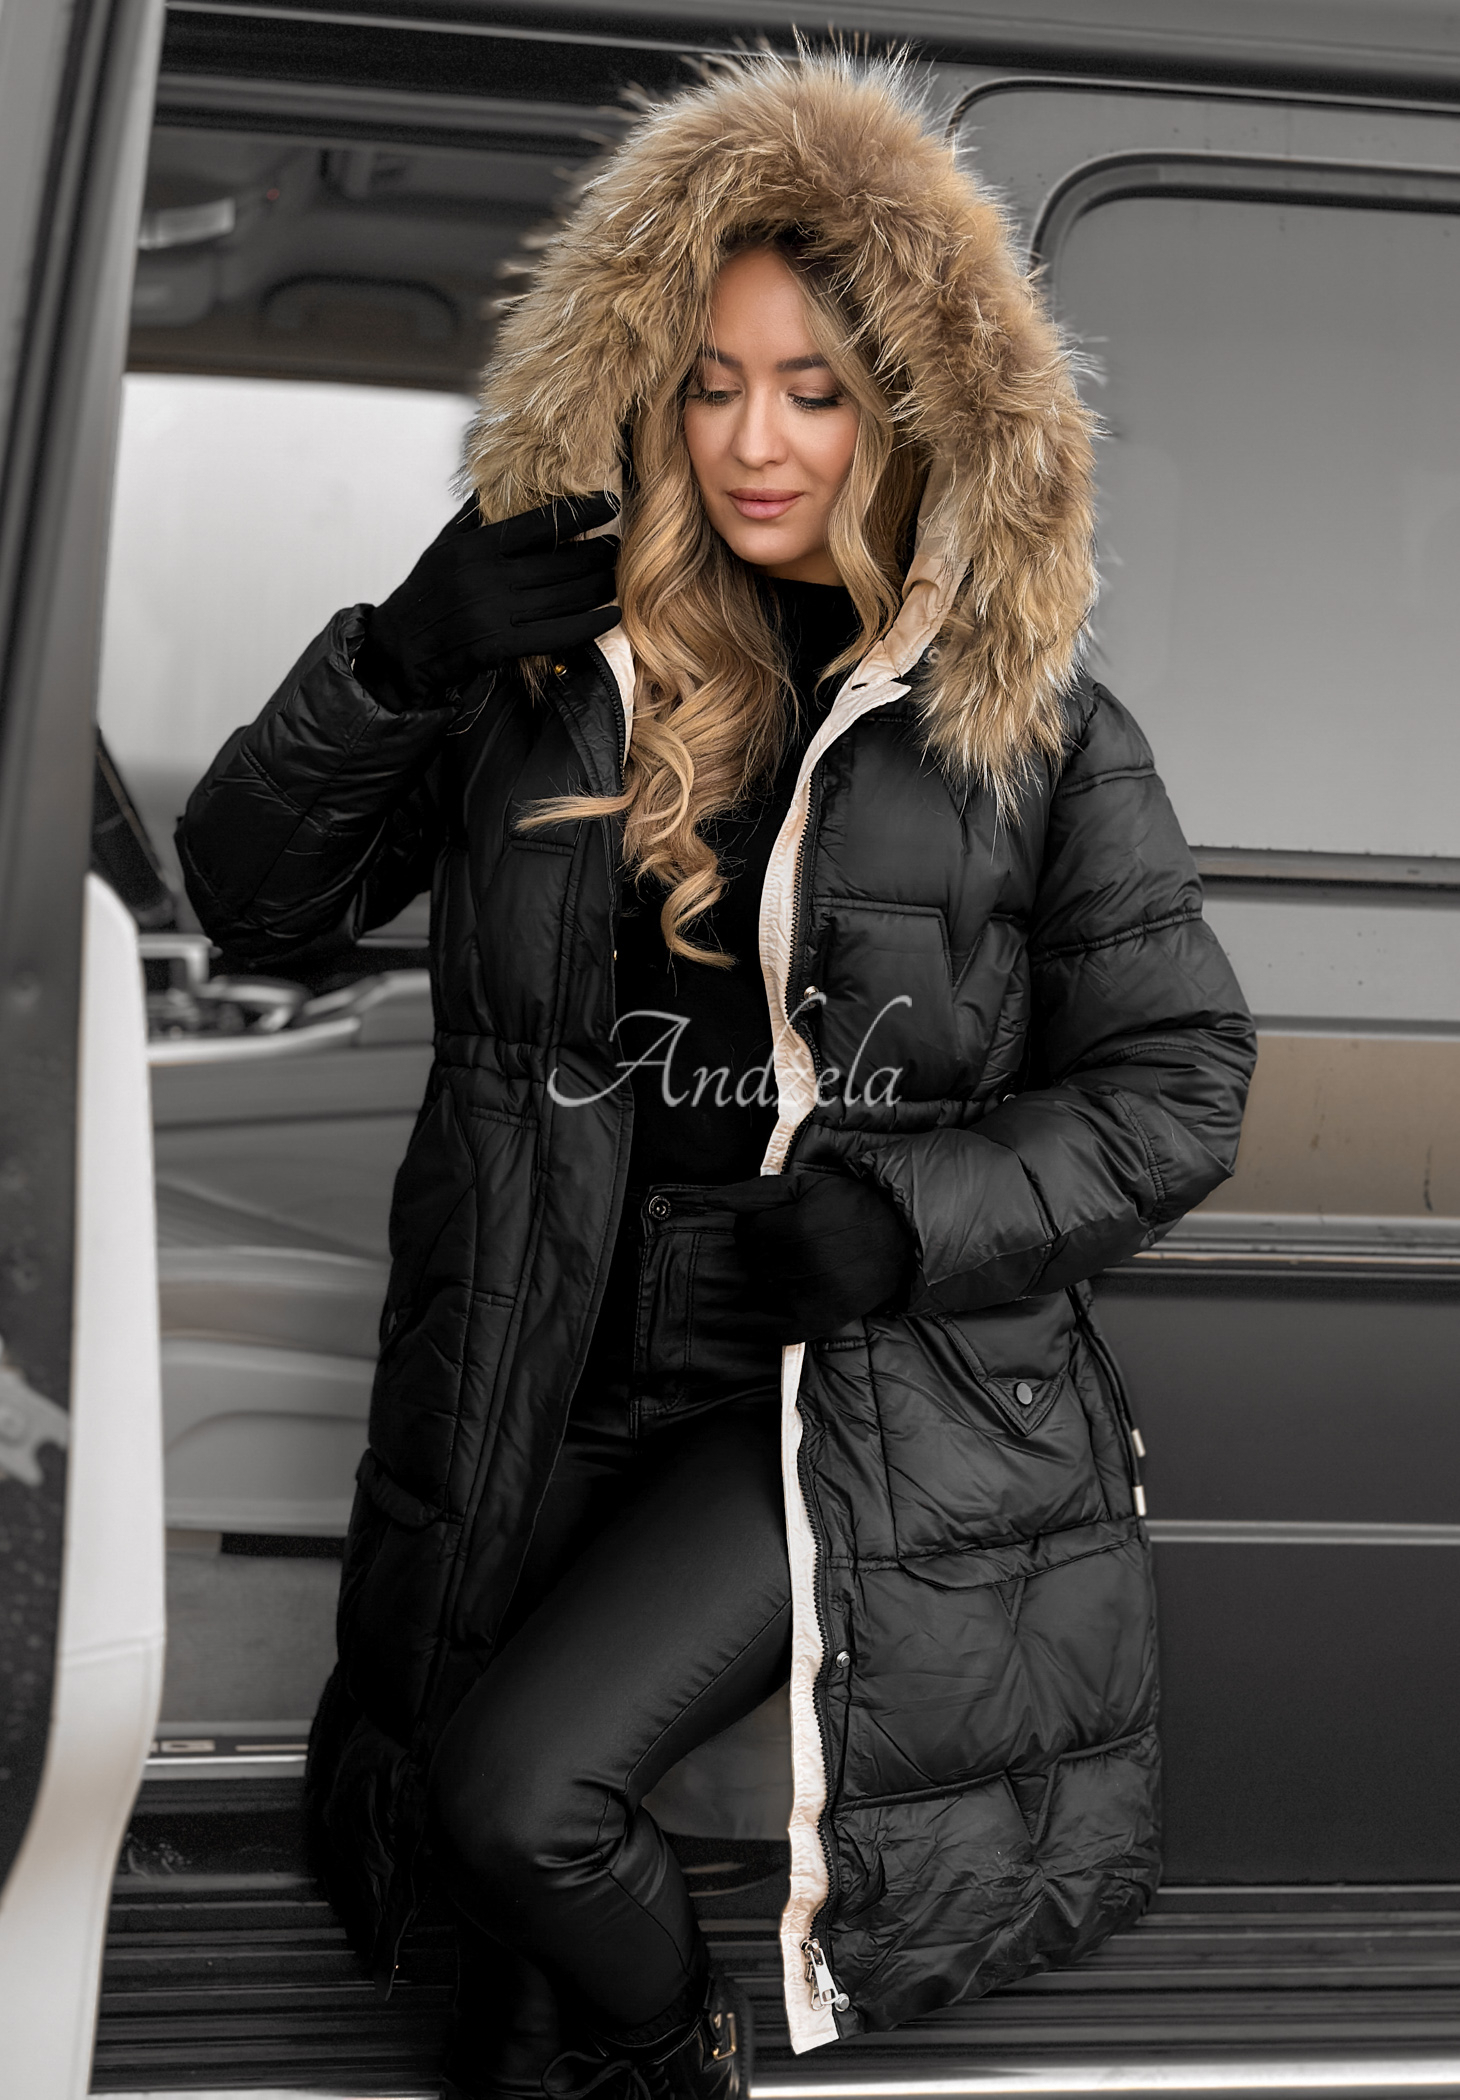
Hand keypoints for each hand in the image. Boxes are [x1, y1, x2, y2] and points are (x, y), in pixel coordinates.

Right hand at [353, 491, 619, 710]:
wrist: (399, 648)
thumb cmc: (426, 593)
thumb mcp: (445, 546)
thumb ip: (476, 517)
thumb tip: (503, 484)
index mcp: (476, 545)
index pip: (540, 522)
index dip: (580, 513)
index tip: (609, 503)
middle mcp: (487, 576)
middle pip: (560, 561)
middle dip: (597, 554)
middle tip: (620, 548)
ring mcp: (495, 612)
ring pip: (564, 597)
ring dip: (598, 587)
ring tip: (618, 577)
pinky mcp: (500, 646)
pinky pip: (557, 633)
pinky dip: (588, 625)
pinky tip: (611, 616)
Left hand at [718, 1169, 915, 1342]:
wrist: (900, 1241)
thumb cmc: (850, 1207)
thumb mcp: (806, 1186)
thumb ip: (755, 1193)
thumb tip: (709, 1200)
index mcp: (803, 1226)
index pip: (747, 1231)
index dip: (753, 1224)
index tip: (769, 1220)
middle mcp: (807, 1263)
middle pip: (752, 1258)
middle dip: (758, 1247)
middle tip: (783, 1239)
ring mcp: (813, 1295)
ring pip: (760, 1285)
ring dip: (763, 1274)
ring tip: (789, 1261)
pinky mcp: (819, 1320)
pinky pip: (771, 1329)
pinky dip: (747, 1324)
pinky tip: (727, 1317)